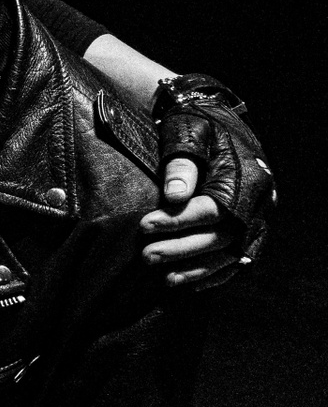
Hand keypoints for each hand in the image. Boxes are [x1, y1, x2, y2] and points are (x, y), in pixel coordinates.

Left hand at [144, 78, 275, 289]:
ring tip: (166, 278)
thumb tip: (173, 196)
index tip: (145, 226)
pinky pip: (239, 259)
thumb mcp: (188, 135)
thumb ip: (181, 165)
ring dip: (198, 268)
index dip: (179, 221)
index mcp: (248, 178)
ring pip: (232, 253)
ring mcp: (259, 218)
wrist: (222, 123)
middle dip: (182, 248)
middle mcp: (260, 202)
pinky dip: (217, 273)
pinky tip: (192, 283)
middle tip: (146, 256)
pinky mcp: (253, 228)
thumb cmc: (200, 127)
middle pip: (222, 236)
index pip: (213, 209)